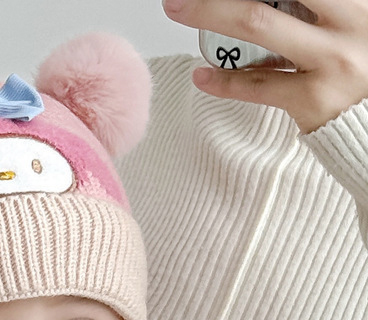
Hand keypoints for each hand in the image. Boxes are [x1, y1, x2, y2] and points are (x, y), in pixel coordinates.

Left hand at [162, 0, 367, 132]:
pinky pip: (258, 86)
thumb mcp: (352, 24)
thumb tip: (274, 2)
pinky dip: (224, 80)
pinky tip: (201, 75)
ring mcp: (330, 62)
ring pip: (259, 27)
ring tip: (179, 8)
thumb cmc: (365, 64)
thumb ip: (322, 8)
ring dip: (211, 14)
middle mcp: (348, 23)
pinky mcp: (312, 100)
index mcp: (356, 2)